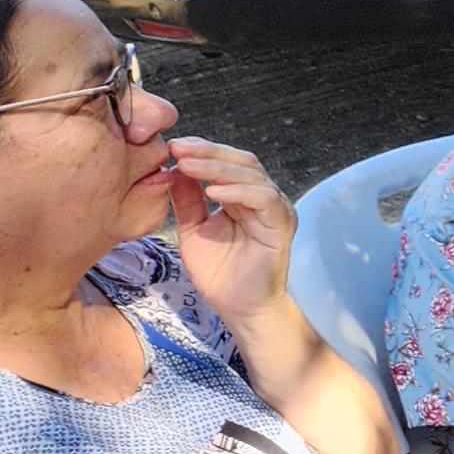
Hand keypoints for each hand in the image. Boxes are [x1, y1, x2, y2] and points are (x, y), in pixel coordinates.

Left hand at [159, 136, 294, 325]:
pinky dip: (238, 191)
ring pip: (252, 174)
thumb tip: (173, 169)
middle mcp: (263, 198)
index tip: (173, 146)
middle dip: (208, 152)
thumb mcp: (193, 230)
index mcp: (243, 197)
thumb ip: (188, 201)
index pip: (227, 163)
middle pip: (241, 161)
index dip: (202, 151)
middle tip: (178, 147)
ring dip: (218, 167)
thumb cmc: (220, 273)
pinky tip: (212, 191)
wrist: (240, 307)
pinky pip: (264, 198)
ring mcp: (275, 209)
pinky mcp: (281, 224)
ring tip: (187, 164)